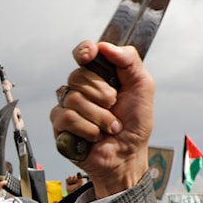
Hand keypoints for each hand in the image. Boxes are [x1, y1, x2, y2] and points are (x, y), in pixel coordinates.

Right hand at [51, 40, 154, 197]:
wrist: (127, 156)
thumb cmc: (135, 125)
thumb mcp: (143, 87)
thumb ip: (130, 61)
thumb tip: (106, 47)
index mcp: (99, 75)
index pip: (84, 53)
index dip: (84, 51)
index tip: (89, 55)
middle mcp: (81, 88)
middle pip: (78, 75)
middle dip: (102, 93)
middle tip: (114, 106)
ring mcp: (68, 106)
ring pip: (73, 97)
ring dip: (99, 116)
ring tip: (110, 126)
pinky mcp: (60, 126)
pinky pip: (67, 117)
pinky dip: (87, 128)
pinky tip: (95, 136)